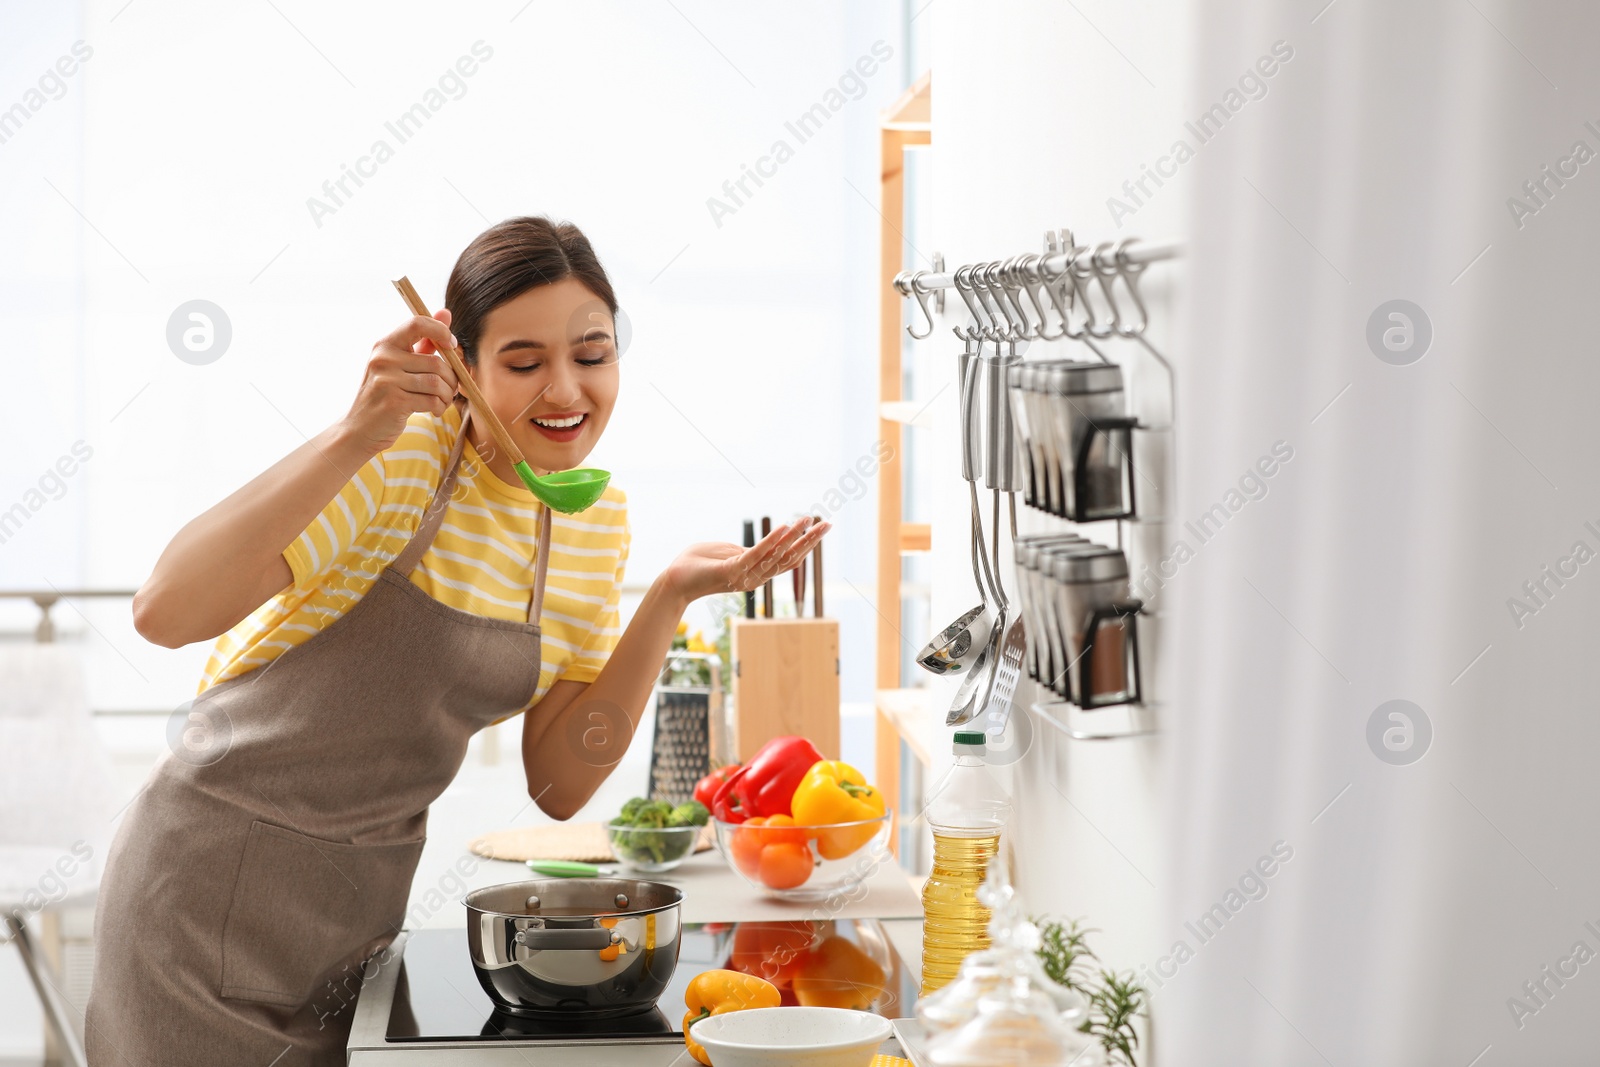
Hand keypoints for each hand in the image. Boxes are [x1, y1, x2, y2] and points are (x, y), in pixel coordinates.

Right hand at [342, 309, 461, 453]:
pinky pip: (432, 400)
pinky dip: (439, 407)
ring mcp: (387, 380)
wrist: (360, 429)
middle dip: (451, 379)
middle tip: (450, 389)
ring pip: (437, 383)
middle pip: (436, 362)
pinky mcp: (394, 402)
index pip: (417, 323)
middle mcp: (383, 359)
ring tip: (442, 401)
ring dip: (447, 395)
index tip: (452, 346)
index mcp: (385, 345)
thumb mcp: (399, 365)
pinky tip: (434, 410)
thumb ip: (424, 341)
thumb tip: (446, 312)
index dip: (441, 331)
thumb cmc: (385, 394)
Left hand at [661, 517, 831, 604]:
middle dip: (810, 541)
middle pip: (790, 559)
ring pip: (776, 556)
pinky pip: (755, 555)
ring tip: (808, 519)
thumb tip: (762, 545)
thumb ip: (746, 550)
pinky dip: (771, 541)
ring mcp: (745, 575)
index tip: (821, 526)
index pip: (788, 558)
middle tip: (828, 524)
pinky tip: (784, 526)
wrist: (674, 579)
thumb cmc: (698, 564)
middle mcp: (756, 576)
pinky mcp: (731, 570)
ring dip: (794, 537)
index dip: (806, 544)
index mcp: (757, 571)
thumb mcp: (728, 552)